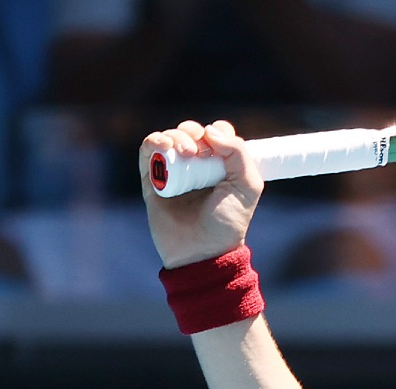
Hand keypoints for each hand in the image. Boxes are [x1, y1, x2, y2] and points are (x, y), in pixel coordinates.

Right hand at [138, 120, 262, 268]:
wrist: (201, 251)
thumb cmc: (227, 223)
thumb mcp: (247, 186)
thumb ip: (239, 153)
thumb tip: (211, 130)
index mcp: (220, 166)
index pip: (216, 133)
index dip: (217, 131)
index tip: (221, 145)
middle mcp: (197, 167)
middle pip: (191, 132)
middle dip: (193, 132)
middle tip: (199, 151)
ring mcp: (174, 172)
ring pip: (170, 137)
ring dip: (176, 136)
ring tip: (186, 152)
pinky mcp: (152, 180)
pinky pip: (149, 150)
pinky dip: (155, 141)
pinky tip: (165, 147)